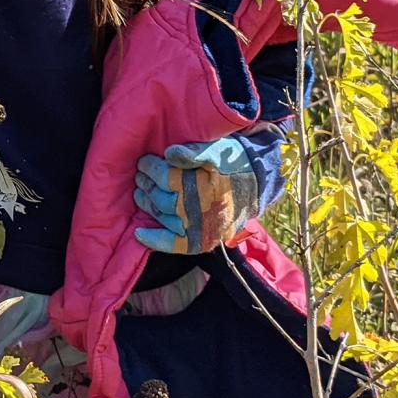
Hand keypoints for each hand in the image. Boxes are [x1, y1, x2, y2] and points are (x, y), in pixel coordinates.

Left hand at [133, 138, 260, 254]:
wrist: (258, 186)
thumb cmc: (234, 165)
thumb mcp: (218, 152)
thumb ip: (193, 153)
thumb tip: (169, 154)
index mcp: (200, 185)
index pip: (164, 177)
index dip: (151, 168)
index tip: (144, 162)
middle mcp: (196, 209)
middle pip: (160, 198)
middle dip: (146, 185)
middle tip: (140, 176)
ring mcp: (197, 227)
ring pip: (162, 216)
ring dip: (147, 205)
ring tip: (140, 193)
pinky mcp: (200, 240)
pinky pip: (173, 244)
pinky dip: (155, 240)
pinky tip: (139, 234)